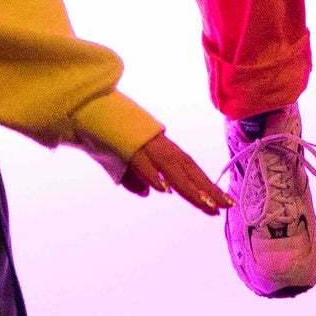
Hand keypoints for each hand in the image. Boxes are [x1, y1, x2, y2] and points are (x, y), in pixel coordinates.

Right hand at [112, 131, 228, 217]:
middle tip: (226, 206)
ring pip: (171, 167)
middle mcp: (159, 146)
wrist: (89, 110)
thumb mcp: (124, 164)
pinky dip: (153, 175)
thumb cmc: (108, 136)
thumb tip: (148, 193)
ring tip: (205, 203)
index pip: (189, 169)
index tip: (223, 202)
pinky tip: (165, 189)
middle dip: (207, 189)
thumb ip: (137, 179)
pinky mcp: (127, 146)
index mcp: (162, 149)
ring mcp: (144, 145)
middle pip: (187, 169)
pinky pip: (142, 163)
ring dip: (188, 186)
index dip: (206, 186)